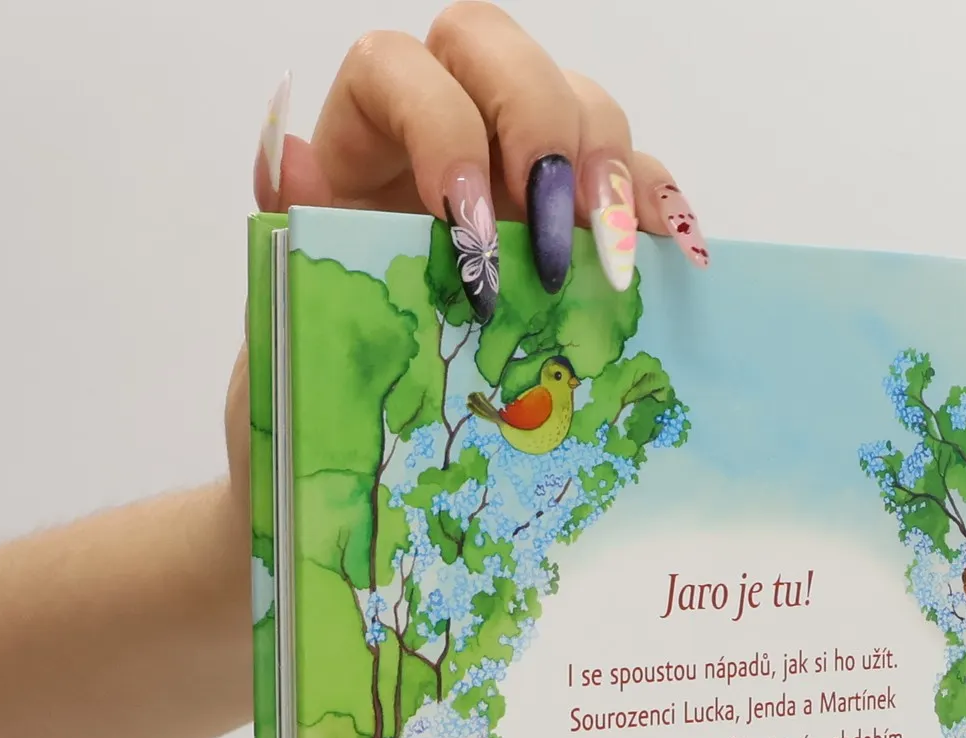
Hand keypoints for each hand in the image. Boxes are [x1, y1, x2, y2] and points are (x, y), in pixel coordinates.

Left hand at [222, 2, 707, 501]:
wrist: (363, 456)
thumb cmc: (327, 378)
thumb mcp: (296, 314)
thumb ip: (293, 234)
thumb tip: (288, 155)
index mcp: (367, 139)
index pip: (397, 69)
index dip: (440, 123)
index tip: (465, 224)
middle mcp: (449, 129)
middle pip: (498, 53)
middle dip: (539, 127)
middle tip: (552, 237)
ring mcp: (523, 168)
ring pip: (581, 105)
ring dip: (607, 175)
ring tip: (610, 267)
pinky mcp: (583, 219)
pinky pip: (639, 181)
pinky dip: (660, 211)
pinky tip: (677, 260)